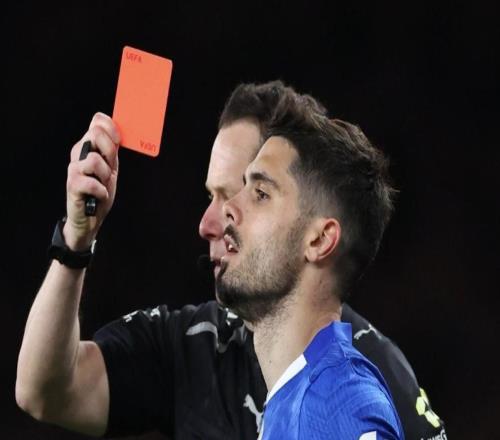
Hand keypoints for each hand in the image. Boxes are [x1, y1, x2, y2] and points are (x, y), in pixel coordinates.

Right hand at [64, 113, 119, 249]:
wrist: (90, 218)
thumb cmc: (100, 191)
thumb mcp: (111, 168)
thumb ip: (112, 150)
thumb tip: (120, 130)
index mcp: (89, 146)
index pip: (97, 122)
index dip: (111, 128)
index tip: (118, 142)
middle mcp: (79, 153)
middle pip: (95, 134)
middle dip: (110, 152)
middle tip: (110, 168)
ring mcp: (73, 168)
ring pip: (94, 160)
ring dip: (105, 176)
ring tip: (103, 184)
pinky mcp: (72, 184)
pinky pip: (93, 183)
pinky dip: (102, 192)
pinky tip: (99, 195)